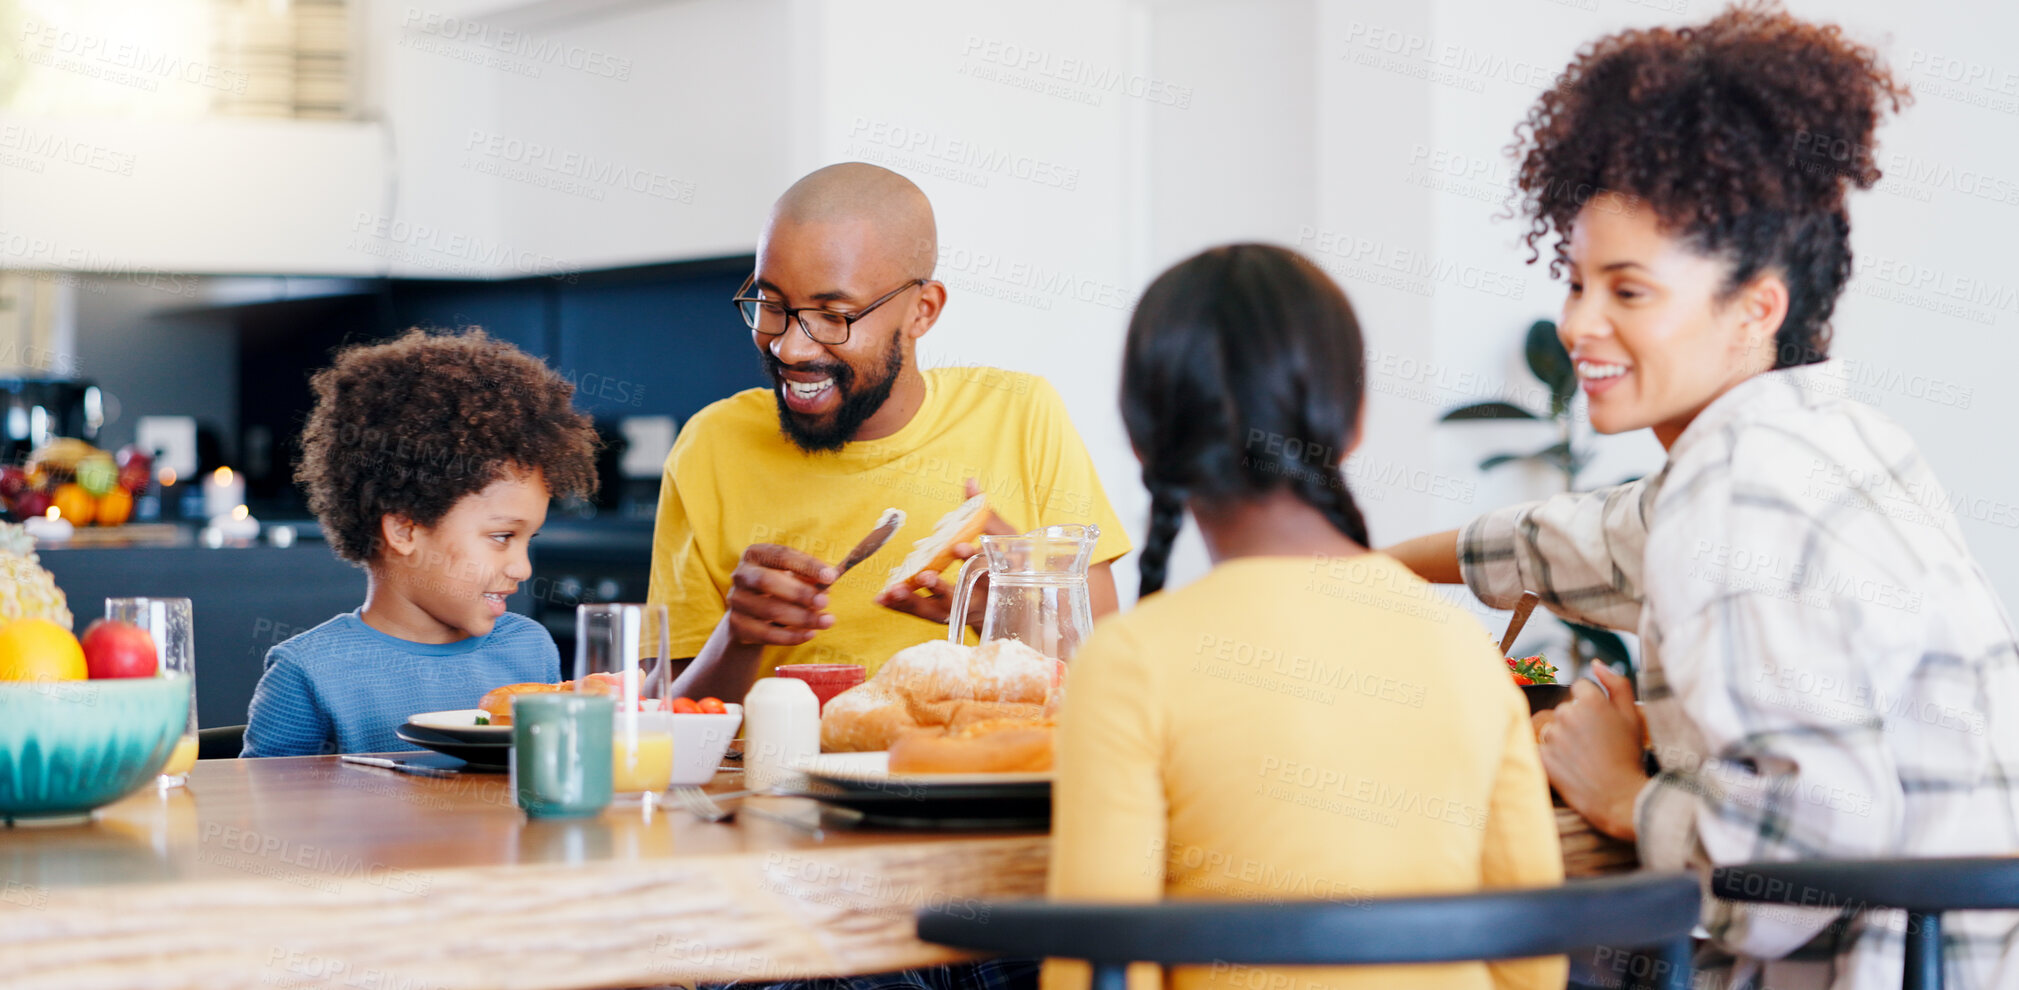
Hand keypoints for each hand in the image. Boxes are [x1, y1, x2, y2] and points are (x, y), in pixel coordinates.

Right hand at [725, 543, 837, 645]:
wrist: (750, 617)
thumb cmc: (779, 589)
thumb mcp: (792, 577)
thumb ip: (809, 578)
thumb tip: (827, 583)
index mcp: (755, 554)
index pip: (781, 555)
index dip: (807, 565)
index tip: (831, 577)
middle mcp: (741, 575)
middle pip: (766, 581)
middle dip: (799, 593)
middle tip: (825, 602)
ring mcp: (736, 600)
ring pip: (769, 610)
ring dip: (801, 618)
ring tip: (826, 621)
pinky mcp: (736, 625)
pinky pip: (766, 634)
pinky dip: (791, 636)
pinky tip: (810, 634)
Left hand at [876, 478, 1016, 626]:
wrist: (1010, 601)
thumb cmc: (1005, 562)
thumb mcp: (1004, 537)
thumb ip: (984, 512)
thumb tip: (970, 482)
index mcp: (997, 576)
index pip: (986, 566)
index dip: (973, 557)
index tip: (959, 548)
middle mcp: (980, 597)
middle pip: (959, 597)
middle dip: (941, 588)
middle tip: (925, 576)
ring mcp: (960, 609)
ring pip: (937, 611)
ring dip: (914, 601)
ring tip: (892, 590)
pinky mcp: (944, 615)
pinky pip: (922, 614)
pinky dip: (901, 607)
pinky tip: (881, 598)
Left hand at [1534, 663, 1648, 840]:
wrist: (1618, 797)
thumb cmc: (1628, 756)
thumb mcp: (1632, 716)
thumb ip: (1617, 684)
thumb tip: (1595, 664)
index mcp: (1590, 700)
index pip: (1580, 688)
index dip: (1593, 705)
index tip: (1602, 724)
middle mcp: (1568, 713)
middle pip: (1566, 708)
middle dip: (1578, 722)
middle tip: (1596, 745)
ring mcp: (1552, 735)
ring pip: (1553, 728)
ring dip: (1564, 739)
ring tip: (1584, 758)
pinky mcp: (1541, 756)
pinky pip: (1542, 748)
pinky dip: (1552, 756)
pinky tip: (1570, 767)